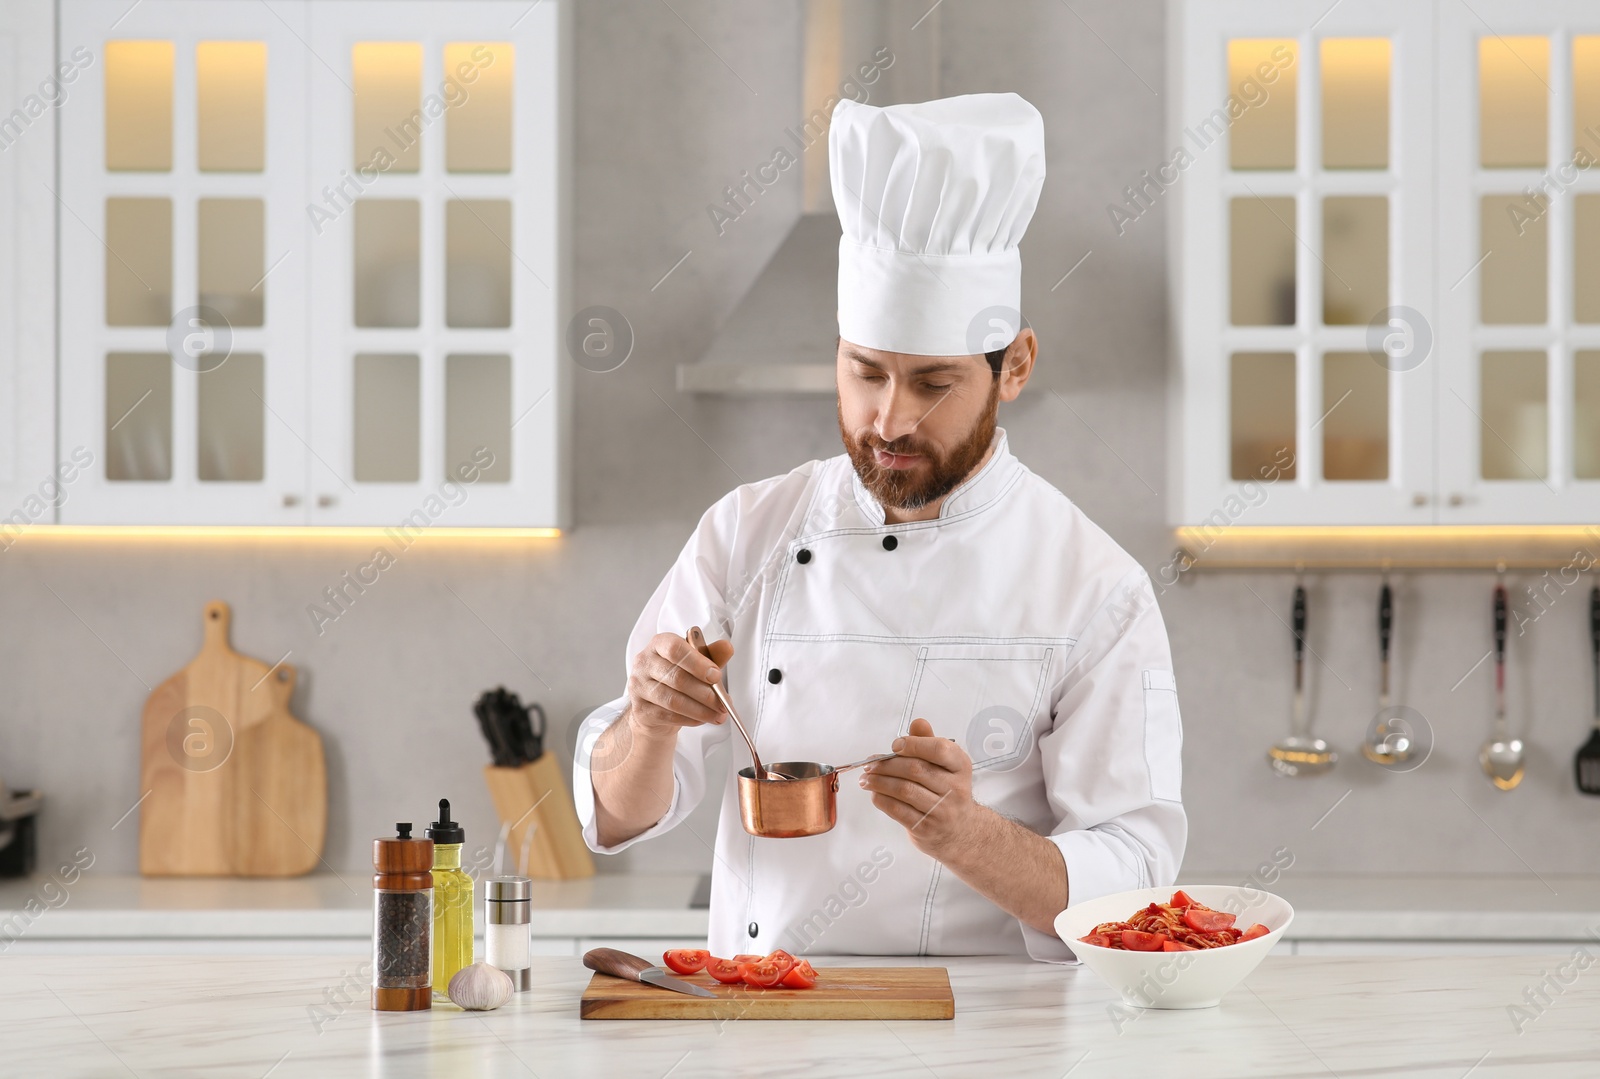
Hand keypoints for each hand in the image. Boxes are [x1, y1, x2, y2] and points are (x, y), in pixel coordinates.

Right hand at [624, 628, 734, 741]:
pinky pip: (669, 716)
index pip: (675, 649)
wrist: (655, 702)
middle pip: (677, 678)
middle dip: (705, 693)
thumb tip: (727, 647)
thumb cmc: (676, 676)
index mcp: (659, 644)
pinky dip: (690, 719)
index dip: (697, 663)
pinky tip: (702, 719)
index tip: (716, 676)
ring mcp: (639, 686)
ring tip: (718, 715)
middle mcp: (644, 663)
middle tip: (723, 703)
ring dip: (701, 710)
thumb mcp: (696, 662)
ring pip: (673, 700)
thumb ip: (712, 654)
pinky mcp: (640, 709)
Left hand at [860, 717, 976, 856]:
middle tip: (870, 763)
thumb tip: (918, 722)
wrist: (959, 831)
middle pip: (915, 770)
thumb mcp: (945, 765)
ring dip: (878, 781)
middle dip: (886, 764)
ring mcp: (941, 810)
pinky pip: (897, 810)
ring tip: (865, 778)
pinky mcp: (926, 827)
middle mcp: (955, 788)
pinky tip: (874, 793)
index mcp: (960, 767)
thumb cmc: (946, 791)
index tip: (894, 746)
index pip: (940, 749)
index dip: (913, 744)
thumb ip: (929, 742)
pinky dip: (881, 799)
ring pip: (903, 790)